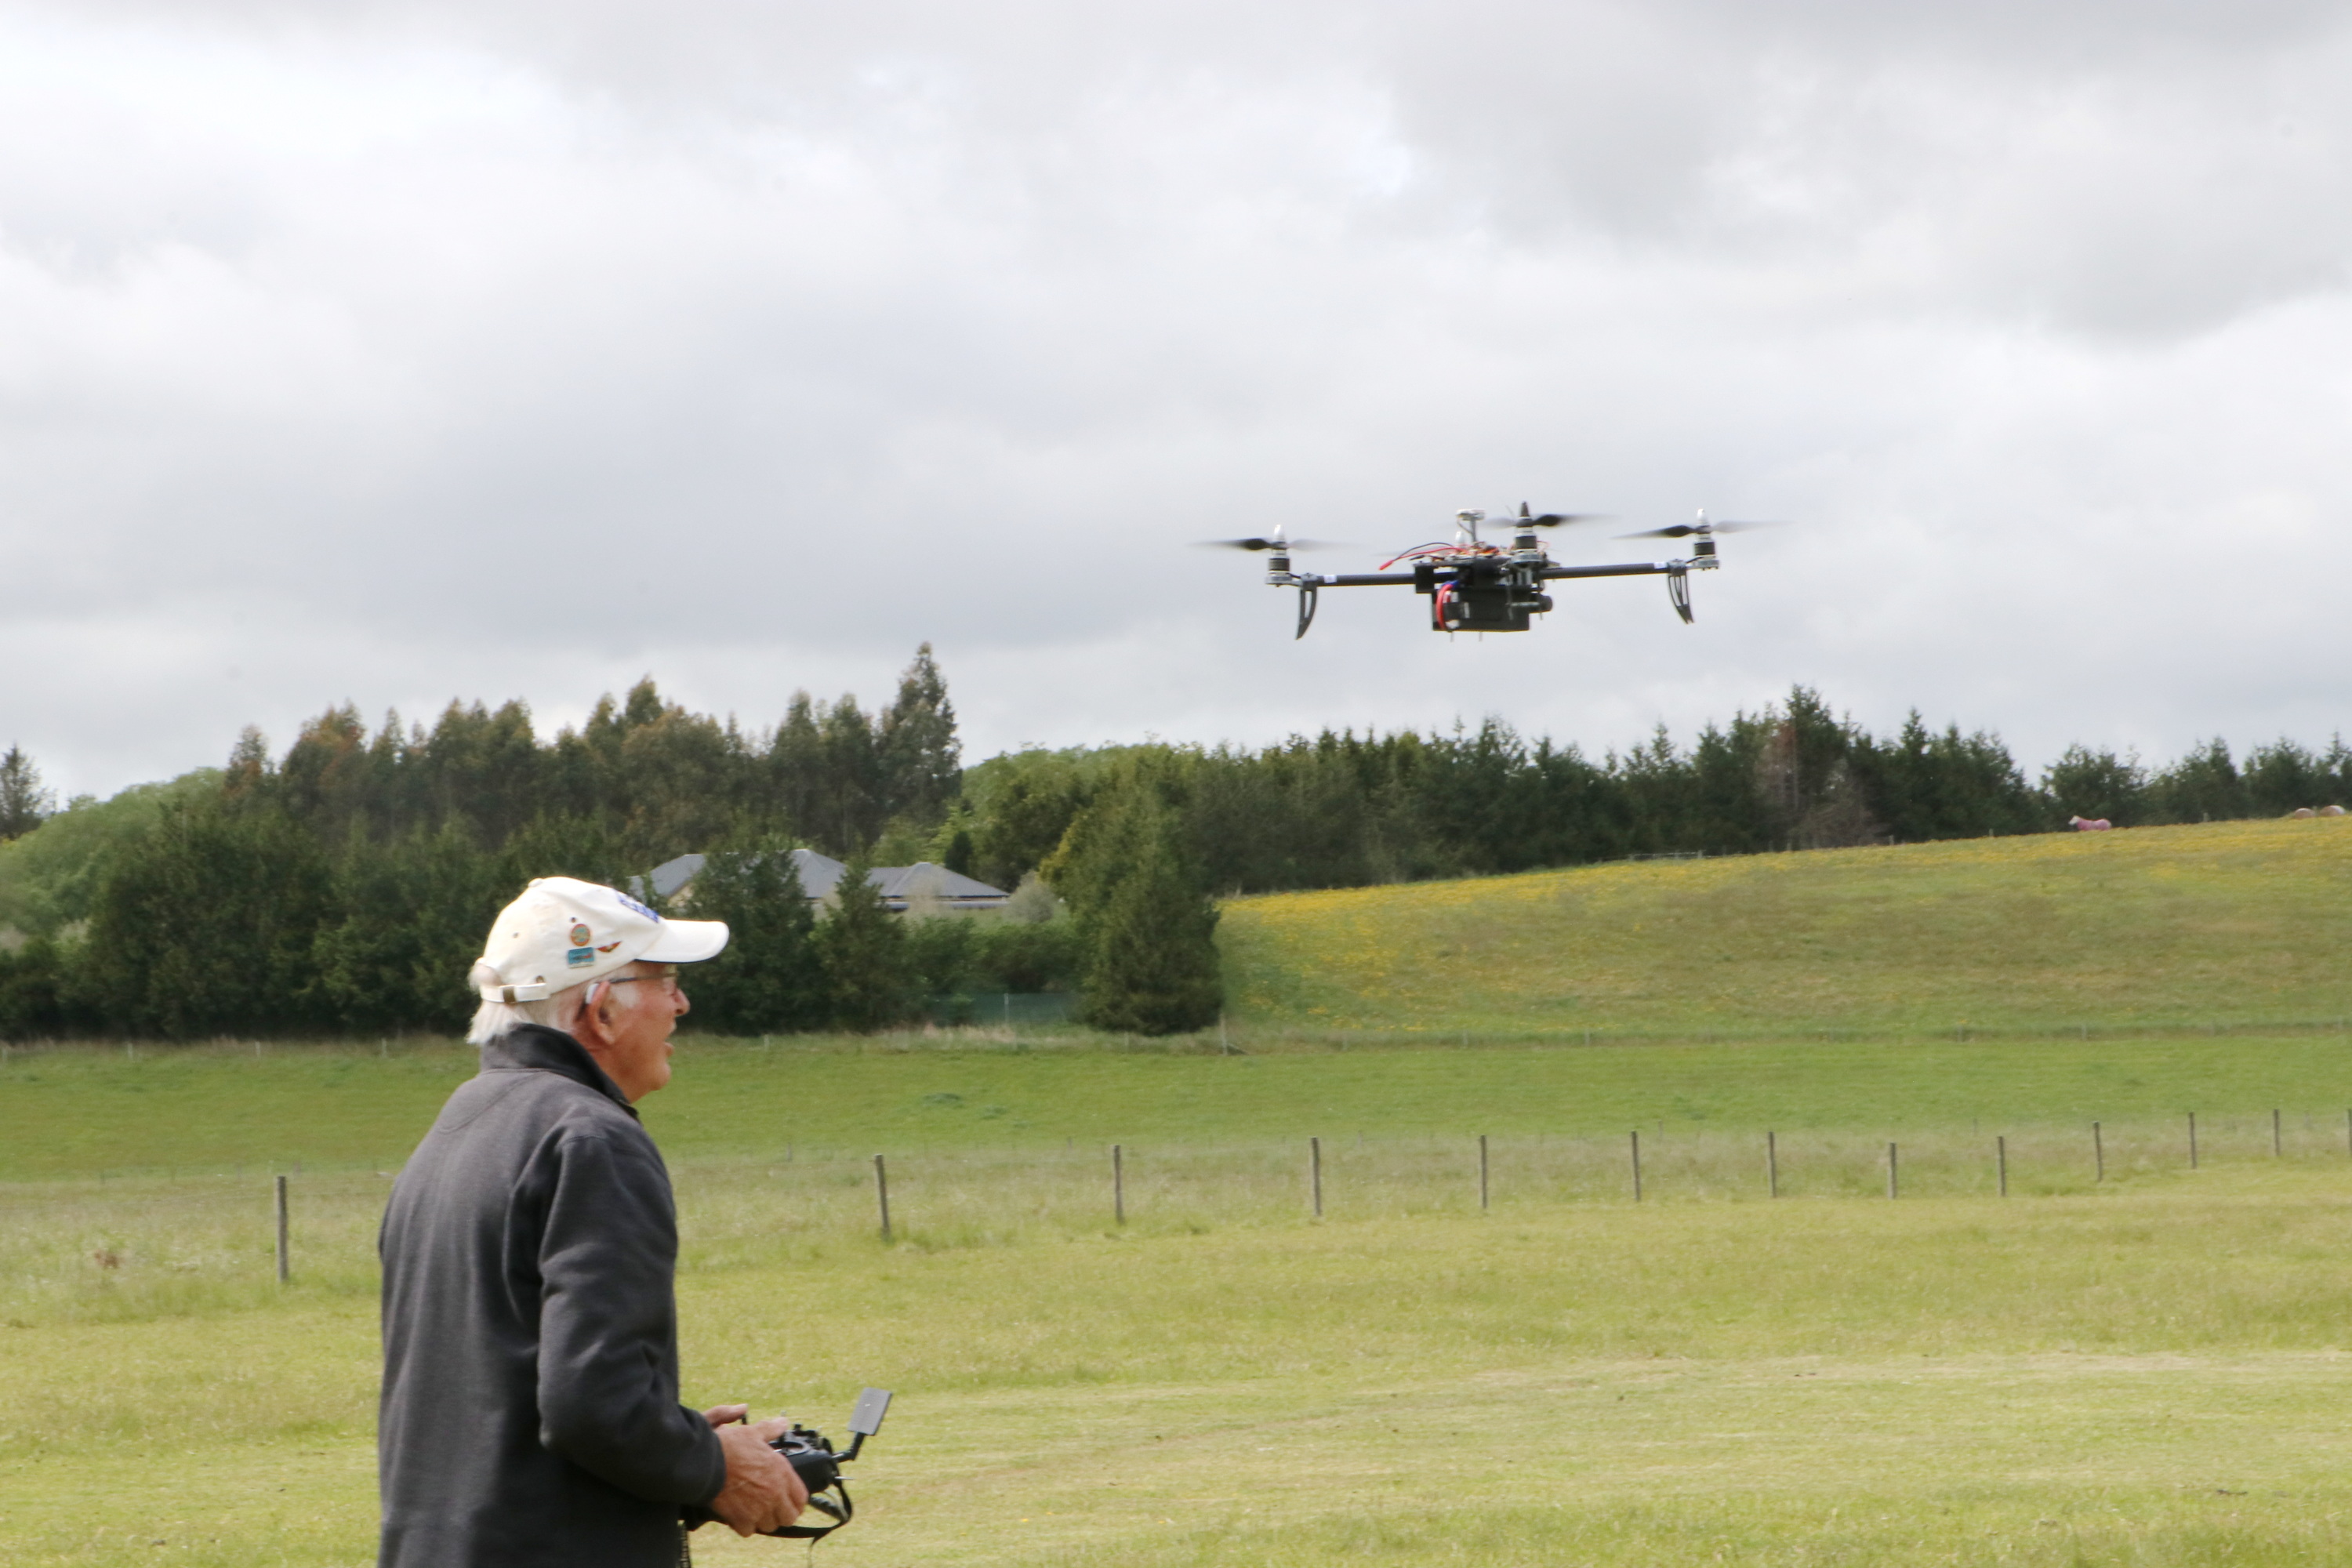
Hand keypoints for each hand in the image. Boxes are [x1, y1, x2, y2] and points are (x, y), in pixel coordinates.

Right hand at [701, 1405, 806, 1536]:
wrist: (706, 1463)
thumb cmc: (730, 1446)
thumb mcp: (754, 1433)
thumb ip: (771, 1430)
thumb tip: (782, 1423)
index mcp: (782, 1473)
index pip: (801, 1499)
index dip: (795, 1501)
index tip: (788, 1501)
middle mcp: (775, 1494)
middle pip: (788, 1518)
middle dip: (781, 1514)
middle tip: (771, 1508)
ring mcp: (759, 1509)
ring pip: (769, 1526)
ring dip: (762, 1520)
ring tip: (754, 1510)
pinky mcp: (742, 1519)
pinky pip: (749, 1530)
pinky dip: (743, 1525)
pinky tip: (739, 1514)